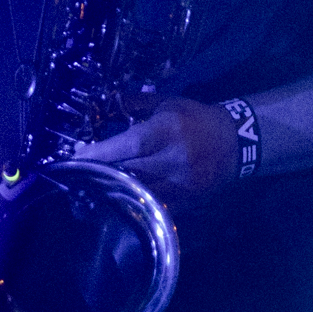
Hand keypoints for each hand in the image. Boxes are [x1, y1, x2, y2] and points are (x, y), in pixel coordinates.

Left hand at [80, 98, 239, 206]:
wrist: (235, 142)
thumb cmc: (195, 119)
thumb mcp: (167, 103)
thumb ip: (134, 104)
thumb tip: (103, 103)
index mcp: (168, 130)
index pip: (130, 144)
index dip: (101, 152)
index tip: (77, 156)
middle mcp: (174, 158)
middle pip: (129, 170)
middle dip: (101, 172)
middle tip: (78, 173)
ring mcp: (180, 183)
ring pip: (138, 193)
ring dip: (113, 191)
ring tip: (92, 190)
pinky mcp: (185, 201)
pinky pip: (152, 207)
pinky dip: (133, 205)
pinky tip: (117, 203)